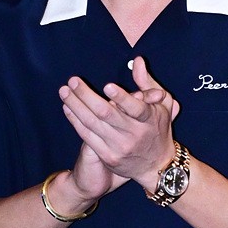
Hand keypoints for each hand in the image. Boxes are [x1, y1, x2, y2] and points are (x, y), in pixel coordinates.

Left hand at [59, 57, 179, 190]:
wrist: (157, 166)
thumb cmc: (158, 128)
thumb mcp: (162, 105)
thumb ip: (147, 82)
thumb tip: (136, 60)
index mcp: (150, 120)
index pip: (136, 109)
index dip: (121, 98)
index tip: (107, 86)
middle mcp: (134, 134)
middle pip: (106, 114)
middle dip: (86, 96)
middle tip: (73, 81)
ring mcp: (120, 147)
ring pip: (92, 124)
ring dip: (75, 106)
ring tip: (64, 91)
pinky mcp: (108, 157)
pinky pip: (87, 136)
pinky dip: (75, 121)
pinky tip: (67, 108)